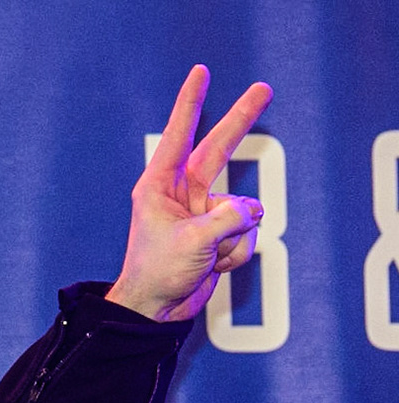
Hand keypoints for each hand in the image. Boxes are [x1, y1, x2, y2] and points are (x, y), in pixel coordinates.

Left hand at [105, 66, 273, 322]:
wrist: (156, 311)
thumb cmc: (158, 273)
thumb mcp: (194, 241)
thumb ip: (229, 217)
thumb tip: (253, 211)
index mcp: (158, 187)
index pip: (179, 135)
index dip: (191, 103)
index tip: (200, 73)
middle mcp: (180, 194)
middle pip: (219, 150)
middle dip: (241, 121)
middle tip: (263, 88)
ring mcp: (202, 213)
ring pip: (243, 209)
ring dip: (233, 237)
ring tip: (206, 258)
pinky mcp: (218, 233)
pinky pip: (245, 233)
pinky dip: (235, 253)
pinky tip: (213, 267)